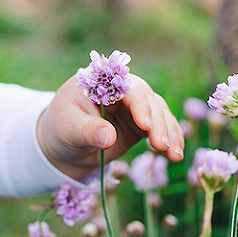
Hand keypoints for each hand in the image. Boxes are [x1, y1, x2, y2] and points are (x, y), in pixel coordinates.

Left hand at [37, 74, 184, 178]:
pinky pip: (162, 127)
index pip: (128, 88)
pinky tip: (176, 154)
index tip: (145, 126)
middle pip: (149, 100)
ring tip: (174, 155)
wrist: (64, 146)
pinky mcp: (141, 124)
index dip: (140, 105)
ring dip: (170, 133)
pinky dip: (171, 139)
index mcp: (103, 81)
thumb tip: (109, 137)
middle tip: (162, 146)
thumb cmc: (61, 130)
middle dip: (159, 123)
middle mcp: (123, 90)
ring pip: (160, 113)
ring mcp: (134, 107)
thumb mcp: (68, 129)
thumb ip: (88, 130)